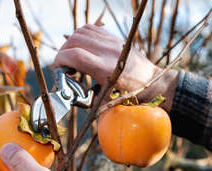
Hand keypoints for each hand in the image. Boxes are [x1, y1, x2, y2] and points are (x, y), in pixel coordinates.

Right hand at [53, 24, 177, 111]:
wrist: (153, 82)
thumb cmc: (131, 97)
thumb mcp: (108, 100)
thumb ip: (87, 96)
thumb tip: (67, 93)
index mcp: (106, 69)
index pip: (74, 55)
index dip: (60, 60)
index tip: (59, 69)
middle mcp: (108, 52)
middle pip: (74, 41)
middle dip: (63, 52)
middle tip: (64, 66)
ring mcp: (112, 42)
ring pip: (81, 32)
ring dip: (70, 42)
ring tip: (71, 57)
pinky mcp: (114, 38)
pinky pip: (91, 29)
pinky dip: (80, 36)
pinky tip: (81, 48)